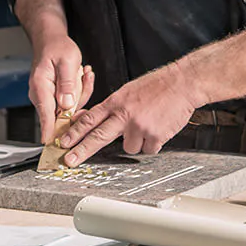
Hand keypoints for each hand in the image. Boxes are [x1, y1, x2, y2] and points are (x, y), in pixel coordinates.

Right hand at [29, 36, 94, 143]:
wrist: (51, 40)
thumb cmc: (56, 47)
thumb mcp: (67, 62)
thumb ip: (67, 84)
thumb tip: (67, 105)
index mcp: (40, 87)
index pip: (46, 114)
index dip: (50, 130)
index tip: (53, 144)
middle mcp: (41, 95)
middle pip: (61, 113)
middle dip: (77, 100)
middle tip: (82, 78)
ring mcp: (48, 97)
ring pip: (69, 108)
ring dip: (80, 91)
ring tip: (81, 71)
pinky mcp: (55, 97)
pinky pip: (71, 102)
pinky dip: (80, 90)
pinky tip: (82, 74)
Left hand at [59, 62, 203, 166]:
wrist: (183, 83)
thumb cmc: (157, 86)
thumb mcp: (127, 91)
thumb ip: (110, 107)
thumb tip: (91, 118)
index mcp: (116, 102)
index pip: (90, 119)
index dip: (74, 132)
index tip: (63, 142)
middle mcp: (125, 115)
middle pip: (98, 137)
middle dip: (81, 151)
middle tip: (69, 161)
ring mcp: (140, 127)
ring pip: (129, 148)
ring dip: (137, 141)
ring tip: (148, 125)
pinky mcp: (155, 136)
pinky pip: (148, 149)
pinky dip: (153, 143)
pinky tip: (159, 128)